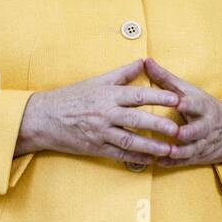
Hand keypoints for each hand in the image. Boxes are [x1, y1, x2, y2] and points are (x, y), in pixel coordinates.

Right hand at [16, 59, 180, 166]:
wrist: (42, 118)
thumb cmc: (71, 97)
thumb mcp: (96, 81)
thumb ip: (122, 73)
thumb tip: (143, 61)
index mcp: (108, 95)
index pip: (138, 95)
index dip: (159, 97)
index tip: (177, 98)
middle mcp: (106, 113)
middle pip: (137, 119)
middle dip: (159, 125)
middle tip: (178, 129)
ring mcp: (100, 132)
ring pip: (130, 140)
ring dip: (151, 146)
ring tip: (169, 150)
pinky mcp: (95, 147)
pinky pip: (119, 154)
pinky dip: (135, 158)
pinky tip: (150, 161)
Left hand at [143, 57, 221, 172]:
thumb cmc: (202, 106)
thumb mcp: (188, 91)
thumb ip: (165, 78)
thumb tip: (146, 60)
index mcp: (202, 106)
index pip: (197, 104)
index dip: (189, 104)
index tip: (179, 103)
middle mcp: (205, 125)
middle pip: (199, 129)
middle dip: (189, 132)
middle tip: (177, 133)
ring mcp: (203, 142)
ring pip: (193, 148)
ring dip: (180, 151)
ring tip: (165, 152)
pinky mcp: (198, 156)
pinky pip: (186, 161)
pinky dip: (173, 163)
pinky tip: (159, 162)